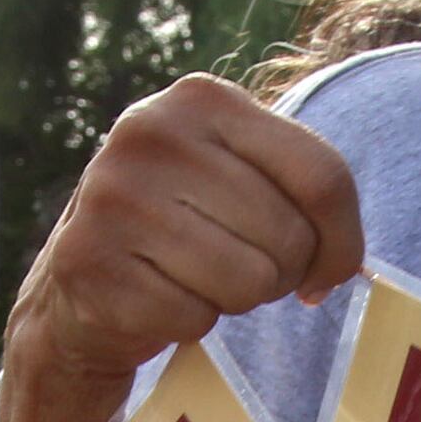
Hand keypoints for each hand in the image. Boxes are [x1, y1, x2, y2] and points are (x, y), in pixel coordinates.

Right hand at [0, 77, 360, 421]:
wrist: (78, 283)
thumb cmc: (184, 226)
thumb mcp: (238, 175)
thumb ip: (305, 192)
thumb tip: (341, 265)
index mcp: (200, 97)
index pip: (322, 174)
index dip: (343, 239)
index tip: (327, 269)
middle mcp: (149, 134)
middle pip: (288, 235)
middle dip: (279, 271)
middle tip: (237, 267)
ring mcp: (111, 198)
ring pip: (248, 282)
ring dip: (235, 299)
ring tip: (196, 279)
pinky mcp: (89, 265)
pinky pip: (194, 318)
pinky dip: (188, 324)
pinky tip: (156, 300)